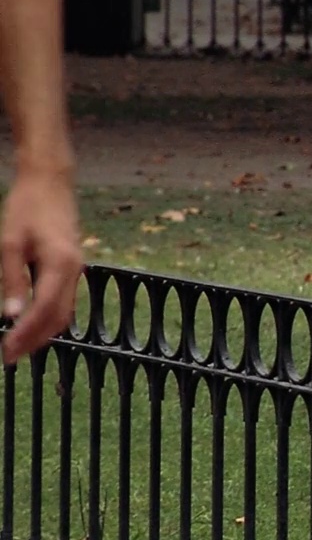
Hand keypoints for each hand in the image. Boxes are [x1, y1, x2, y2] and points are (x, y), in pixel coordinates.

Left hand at [1, 164, 80, 362]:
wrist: (50, 183)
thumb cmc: (27, 209)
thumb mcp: (9, 244)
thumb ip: (11, 280)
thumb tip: (10, 315)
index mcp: (60, 265)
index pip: (44, 310)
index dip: (25, 334)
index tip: (6, 351)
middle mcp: (74, 271)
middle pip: (59, 317)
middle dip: (35, 340)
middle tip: (9, 356)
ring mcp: (76, 270)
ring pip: (64, 312)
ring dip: (42, 332)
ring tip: (18, 345)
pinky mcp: (72, 267)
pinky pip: (64, 300)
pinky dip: (48, 317)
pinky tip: (30, 321)